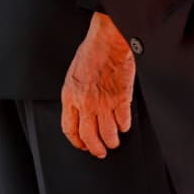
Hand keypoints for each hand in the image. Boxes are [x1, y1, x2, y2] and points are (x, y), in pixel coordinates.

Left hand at [61, 12, 133, 158]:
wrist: (107, 42)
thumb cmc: (91, 54)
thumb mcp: (73, 77)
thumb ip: (75, 96)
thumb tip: (79, 113)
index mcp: (70, 96)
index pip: (69, 128)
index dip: (76, 141)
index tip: (82, 145)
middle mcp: (85, 102)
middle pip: (89, 136)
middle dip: (95, 149)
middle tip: (100, 152)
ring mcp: (104, 102)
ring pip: (108, 134)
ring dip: (111, 141)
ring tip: (113, 142)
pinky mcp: (121, 99)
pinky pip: (123, 121)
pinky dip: (124, 127)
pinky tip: (123, 126)